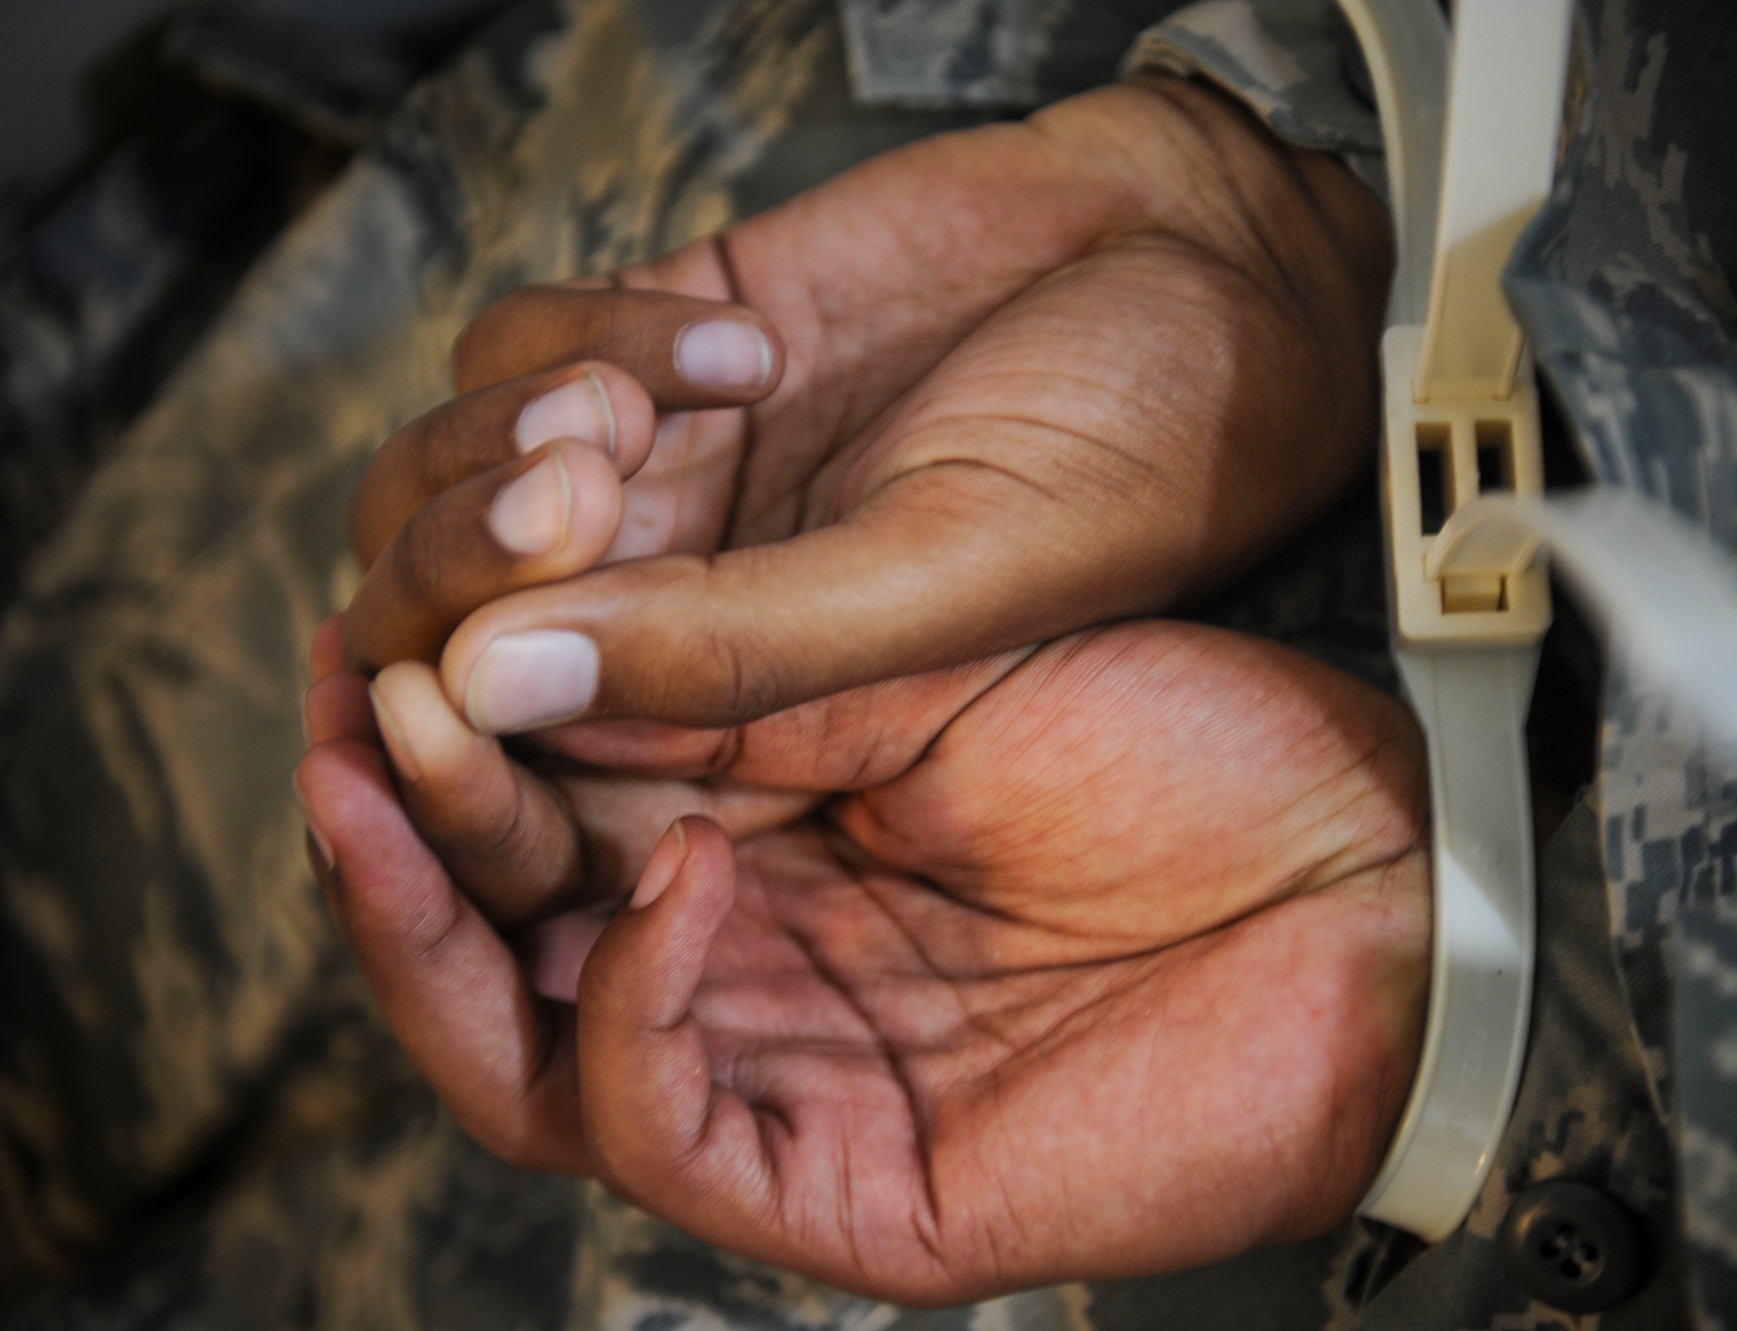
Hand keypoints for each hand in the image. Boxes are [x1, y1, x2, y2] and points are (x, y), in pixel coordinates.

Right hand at [296, 614, 1429, 1302]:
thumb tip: (510, 645)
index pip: (522, 828)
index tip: (371, 637)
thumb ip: (722, 685)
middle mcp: (735, 978)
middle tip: (342, 726)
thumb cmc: (1175, 742)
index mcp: (741, 851)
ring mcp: (782, 1092)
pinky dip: (628, 1004)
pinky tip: (669, 870)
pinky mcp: (845, 1195)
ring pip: (521, 1062)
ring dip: (444, 929)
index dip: (429, 742)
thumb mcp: (916, 666)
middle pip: (484, 955)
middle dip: (395, 841)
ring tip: (411, 781)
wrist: (1368, 867)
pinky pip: (664, 1129)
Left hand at [339, 75, 1391, 732]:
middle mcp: (682, 612)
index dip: (443, 780)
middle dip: (459, 566)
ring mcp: (663, 477)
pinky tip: (744, 345)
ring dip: (496, 442)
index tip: (435, 707)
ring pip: (439, 481)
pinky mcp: (660, 337)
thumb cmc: (1129, 443)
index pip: (528, 800)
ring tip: (635, 414)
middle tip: (580, 497)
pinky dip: (585, 329)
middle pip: (435, 633)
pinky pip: (515, 344)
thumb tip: (483, 686)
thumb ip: (729, 649)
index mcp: (751, 735)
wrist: (1205, 251)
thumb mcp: (946, 573)